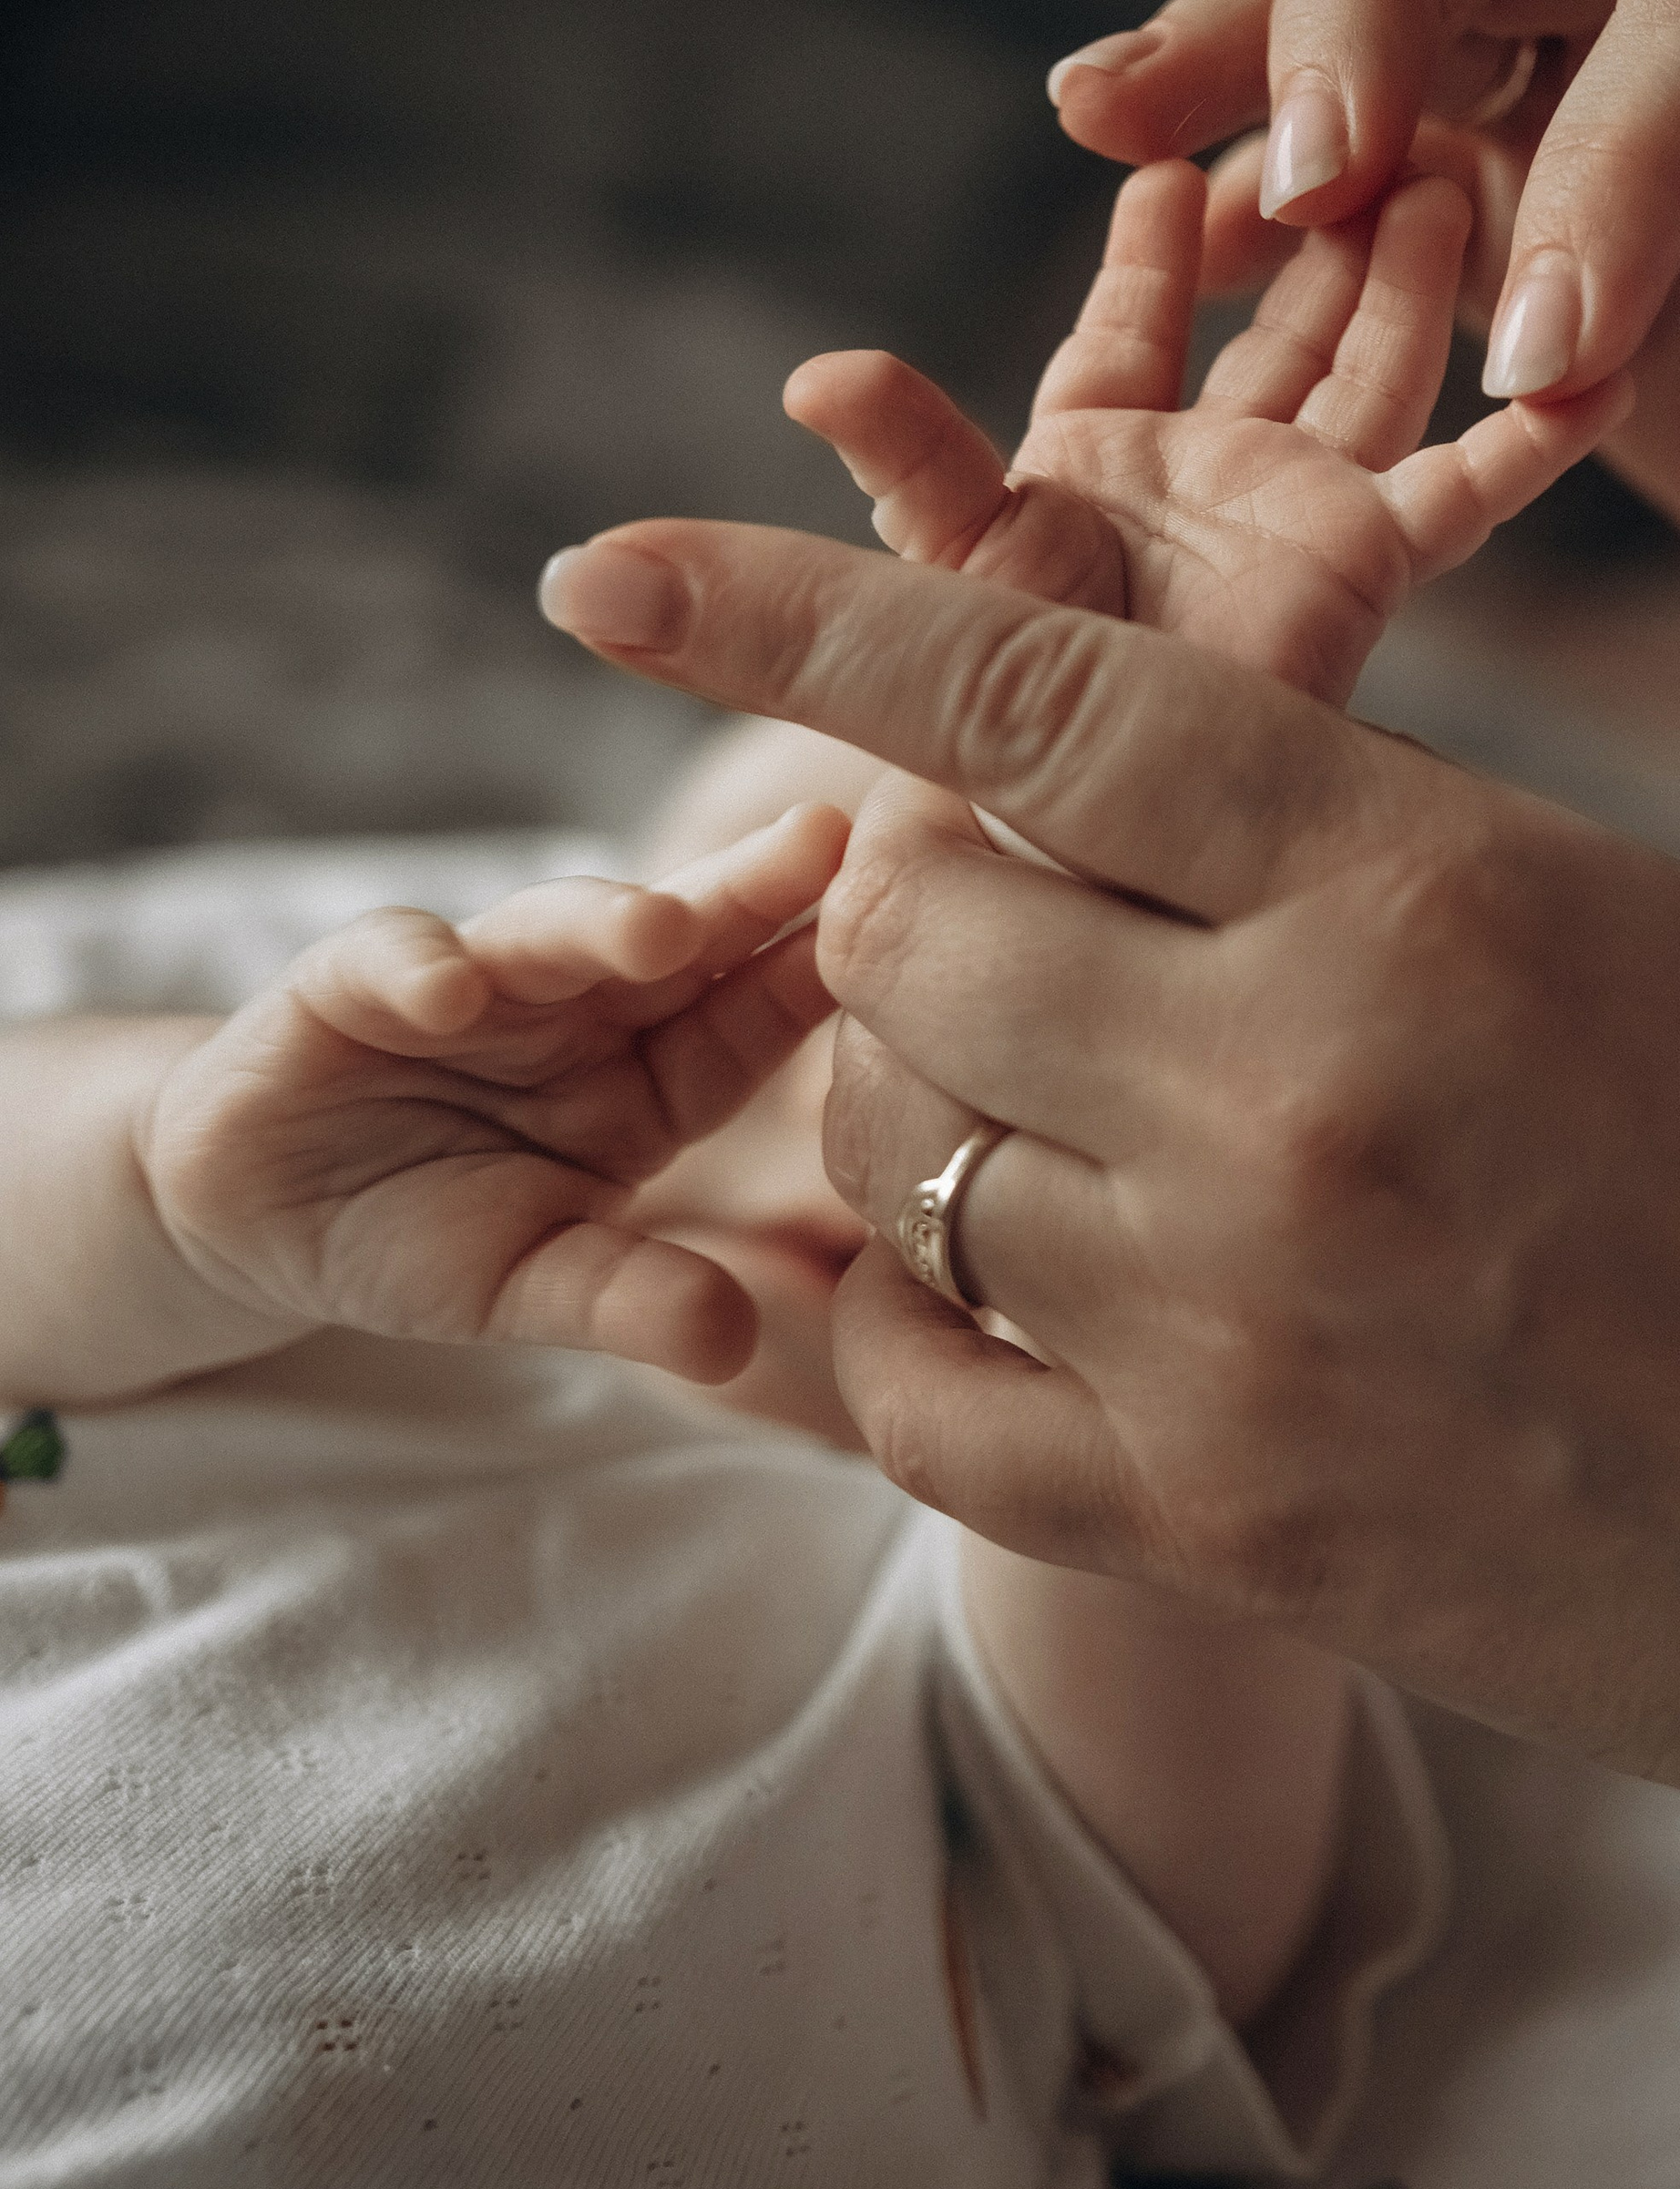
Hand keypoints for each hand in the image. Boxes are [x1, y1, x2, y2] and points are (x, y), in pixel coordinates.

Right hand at [140, 806, 848, 1382]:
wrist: (263, 1213)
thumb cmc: (431, 1233)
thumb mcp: (534, 1281)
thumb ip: (627, 1298)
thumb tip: (734, 1341)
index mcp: (656, 1071)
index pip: (754, 1015)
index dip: (818, 972)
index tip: (906, 926)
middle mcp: (581, 1005)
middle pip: (676, 940)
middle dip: (745, 894)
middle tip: (821, 847)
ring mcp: (473, 981)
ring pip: (548, 931)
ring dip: (599, 922)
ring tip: (656, 930)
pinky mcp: (347, 983)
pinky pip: (390, 960)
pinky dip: (419, 969)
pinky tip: (449, 991)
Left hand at [537, 520, 1679, 2188]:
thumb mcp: (1610, 911)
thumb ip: (1330, 843)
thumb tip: (1078, 800)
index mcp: (1413, 890)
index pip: (1031, 700)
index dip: (794, 617)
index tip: (605, 570)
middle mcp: (1280, 1101)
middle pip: (901, 933)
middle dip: (915, 896)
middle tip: (1017, 915)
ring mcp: (1221, 1336)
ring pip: (880, 1145)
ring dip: (922, 1095)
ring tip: (1068, 1107)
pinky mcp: (1201, 1528)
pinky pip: (905, 1387)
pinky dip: (910, 1311)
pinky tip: (1006, 1279)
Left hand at [785, 154, 1628, 705]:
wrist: (1101, 835)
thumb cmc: (1010, 721)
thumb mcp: (958, 562)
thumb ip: (911, 461)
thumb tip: (814, 375)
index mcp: (1096, 459)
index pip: (1128, 321)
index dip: (1149, 247)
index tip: (1170, 160)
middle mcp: (1209, 476)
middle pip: (1277, 321)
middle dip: (1320, 228)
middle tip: (1372, 117)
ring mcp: (1300, 514)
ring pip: (1375, 362)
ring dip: (1414, 277)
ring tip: (1457, 172)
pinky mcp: (1370, 562)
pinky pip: (1467, 483)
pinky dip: (1536, 431)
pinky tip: (1604, 365)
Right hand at [1049, 0, 1679, 727]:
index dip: (1610, 169)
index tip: (1546, 364)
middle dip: (1360, 2)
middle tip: (1276, 177)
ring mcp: (1617, 84)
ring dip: (1252, 47)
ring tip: (1107, 121)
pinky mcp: (1535, 190)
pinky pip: (1366, 142)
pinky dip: (1252, 168)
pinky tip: (1156, 225)